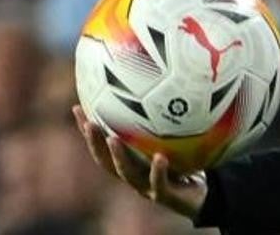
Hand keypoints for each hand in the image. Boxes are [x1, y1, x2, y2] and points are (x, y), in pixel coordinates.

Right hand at [72, 105, 207, 219]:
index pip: (102, 144)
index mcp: (130, 162)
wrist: (202, 194)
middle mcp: (133, 175)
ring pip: (127, 174)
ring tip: (113, 139)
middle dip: (94, 142)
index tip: (77, 107)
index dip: (88, 130)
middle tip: (88, 123)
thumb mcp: (174, 138)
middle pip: (106, 161)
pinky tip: (160, 157)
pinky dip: (158, 171)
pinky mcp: (165, 197)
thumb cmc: (185, 162)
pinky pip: (159, 184)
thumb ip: (164, 117)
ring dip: (119, 156)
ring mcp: (147, 187)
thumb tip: (162, 82)